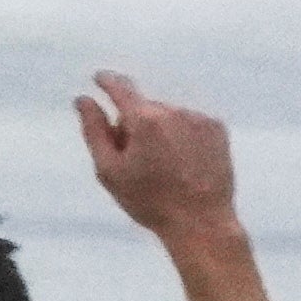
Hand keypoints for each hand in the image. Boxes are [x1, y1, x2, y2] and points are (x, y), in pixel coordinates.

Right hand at [77, 71, 236, 234]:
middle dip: (136, 125)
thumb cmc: (150, 201)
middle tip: (137, 160)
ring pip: (169, 116)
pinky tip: (185, 162)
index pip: (121, 89)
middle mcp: (172, 111)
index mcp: (143, 120)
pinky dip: (184, 136)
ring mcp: (198, 118)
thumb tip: (84, 99)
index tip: (100, 79)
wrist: (201, 222)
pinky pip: (191, 123)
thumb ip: (94, 131)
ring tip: (166, 166)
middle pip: (144, 109)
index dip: (107, 82)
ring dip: (162, 131)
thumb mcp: (110, 171)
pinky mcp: (217, 129)